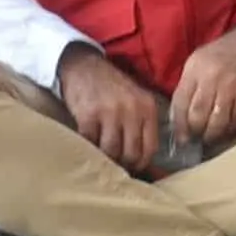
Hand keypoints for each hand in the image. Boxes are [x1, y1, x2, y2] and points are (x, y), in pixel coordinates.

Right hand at [57, 43, 162, 174]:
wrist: (84, 67)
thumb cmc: (112, 89)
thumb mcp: (136, 101)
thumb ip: (142, 126)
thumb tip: (146, 163)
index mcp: (147, 107)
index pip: (150, 147)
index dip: (141, 163)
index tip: (133, 167)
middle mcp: (132, 109)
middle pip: (131, 153)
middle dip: (123, 164)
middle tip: (114, 164)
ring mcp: (110, 111)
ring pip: (111, 151)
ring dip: (105, 158)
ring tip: (101, 154)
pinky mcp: (88, 115)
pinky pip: (91, 143)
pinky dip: (88, 147)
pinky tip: (88, 143)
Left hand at [171, 22, 235, 144]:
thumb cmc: (225, 52)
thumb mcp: (199, 59)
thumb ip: (189, 84)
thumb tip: (179, 115)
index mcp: (195, 68)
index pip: (180, 103)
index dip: (178, 124)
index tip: (179, 137)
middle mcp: (211, 78)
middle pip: (196, 116)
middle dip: (193, 133)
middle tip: (194, 140)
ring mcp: (231, 88)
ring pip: (216, 123)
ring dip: (211, 135)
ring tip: (209, 138)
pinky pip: (235, 121)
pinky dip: (228, 130)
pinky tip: (225, 131)